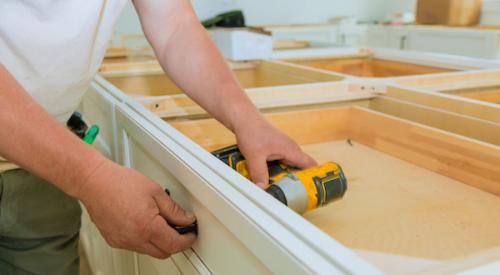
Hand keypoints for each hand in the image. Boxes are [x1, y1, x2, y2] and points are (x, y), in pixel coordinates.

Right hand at [77, 160, 195, 258]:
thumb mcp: (155, 192)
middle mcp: (134, 239)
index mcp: (147, 227)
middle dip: (174, 243)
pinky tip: (143, 223)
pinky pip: (135, 246)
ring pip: (149, 251)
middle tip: (179, 228)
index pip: (174, 244)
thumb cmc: (120, 183)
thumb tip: (186, 219)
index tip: (191, 234)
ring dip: (158, 242)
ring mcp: (122, 241)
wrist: (94, 182)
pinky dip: (143, 239)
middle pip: (163, 252)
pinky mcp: (114, 241)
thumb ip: (174, 209)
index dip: (187, 240)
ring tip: (159, 222)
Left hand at [234, 118, 316, 187]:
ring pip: (290, 168)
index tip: (311, 191)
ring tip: (279, 190)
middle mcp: (291, 150)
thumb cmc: (252, 131)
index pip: (311, 166)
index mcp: (291, 150)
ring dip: (285, 178)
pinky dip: (278, 172)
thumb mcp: (255, 156)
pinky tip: (269, 179)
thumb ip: (259, 173)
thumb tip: (263, 189)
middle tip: (291, 195)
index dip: (313, 178)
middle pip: (301, 170)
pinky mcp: (276, 151)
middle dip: (297, 183)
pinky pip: (281, 164)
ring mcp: (284, 150)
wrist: (244, 120)